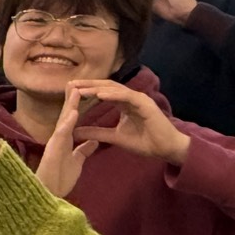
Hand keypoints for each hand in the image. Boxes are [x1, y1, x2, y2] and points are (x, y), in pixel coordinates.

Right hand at [34, 85, 99, 196]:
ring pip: (63, 120)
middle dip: (71, 99)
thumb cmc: (60, 180)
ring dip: (69, 105)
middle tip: (75, 81)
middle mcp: (58, 139)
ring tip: (75, 89)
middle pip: (66, 115)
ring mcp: (55, 143)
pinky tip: (74, 112)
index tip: (82, 91)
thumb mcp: (76, 162)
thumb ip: (83, 150)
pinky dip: (68, 122)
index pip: (71, 120)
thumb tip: (94, 140)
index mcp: (64, 141)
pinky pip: (62, 134)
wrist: (50, 194)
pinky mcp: (54, 150)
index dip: (76, 106)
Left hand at [69, 78, 191, 165]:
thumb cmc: (145, 142)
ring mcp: (139, 99)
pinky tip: (100, 95)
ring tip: (81, 89)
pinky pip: (127, 96)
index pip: (103, 92)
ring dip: (97, 88)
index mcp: (124, 103)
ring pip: (115, 89)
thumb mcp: (114, 137)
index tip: (69, 91)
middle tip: (70, 84)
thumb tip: (76, 132)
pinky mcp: (146, 104)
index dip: (87, 90)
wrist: (166, 149)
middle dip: (88, 84)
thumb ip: (96, 132)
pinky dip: (113, 95)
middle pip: (106, 86)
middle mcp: (131, 98)